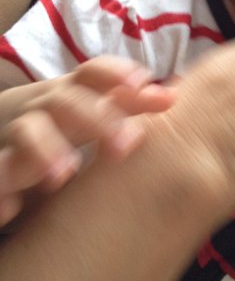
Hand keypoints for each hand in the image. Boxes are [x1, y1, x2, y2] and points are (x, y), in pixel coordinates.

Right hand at [0, 57, 173, 223]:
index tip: (141, 81)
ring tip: (64, 174)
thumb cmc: (59, 123)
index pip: (90, 72)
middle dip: (96, 119)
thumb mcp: (91, 111)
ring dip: (46, 149)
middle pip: (66, 101)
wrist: (0, 136)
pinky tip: (12, 208)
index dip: (113, 73)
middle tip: (125, 146)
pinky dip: (3, 186)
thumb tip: (171, 98)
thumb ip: (128, 104)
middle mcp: (41, 107)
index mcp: (69, 93)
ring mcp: (15, 133)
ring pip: (27, 131)